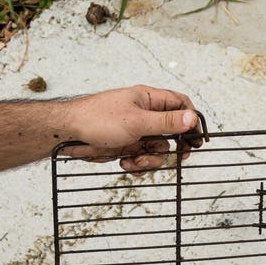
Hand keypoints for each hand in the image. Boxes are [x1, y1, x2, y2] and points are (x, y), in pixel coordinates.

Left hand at [66, 84, 201, 172]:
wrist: (70, 134)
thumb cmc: (97, 119)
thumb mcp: (137, 121)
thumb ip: (166, 122)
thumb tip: (191, 118)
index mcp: (149, 99)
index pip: (180, 104)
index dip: (191, 119)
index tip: (196, 137)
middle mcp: (145, 114)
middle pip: (172, 131)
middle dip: (173, 146)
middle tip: (180, 156)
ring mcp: (137, 132)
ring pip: (158, 150)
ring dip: (151, 160)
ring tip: (136, 160)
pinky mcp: (128, 147)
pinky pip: (143, 159)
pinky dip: (137, 165)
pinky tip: (125, 163)